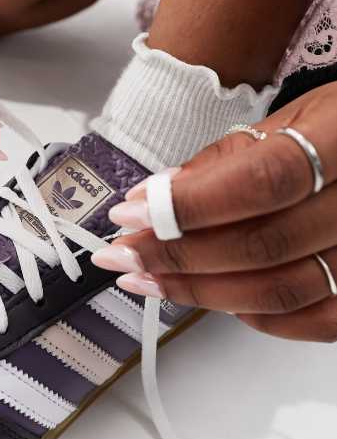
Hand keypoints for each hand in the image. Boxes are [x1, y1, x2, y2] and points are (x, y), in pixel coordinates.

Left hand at [93, 82, 336, 342]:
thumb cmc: (335, 128)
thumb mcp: (288, 118)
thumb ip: (225, 159)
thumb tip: (155, 196)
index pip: (260, 181)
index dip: (188, 205)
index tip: (131, 213)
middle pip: (264, 246)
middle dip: (177, 256)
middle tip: (122, 254)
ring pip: (281, 292)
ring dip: (200, 291)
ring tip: (147, 279)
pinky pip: (313, 320)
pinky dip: (254, 316)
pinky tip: (212, 297)